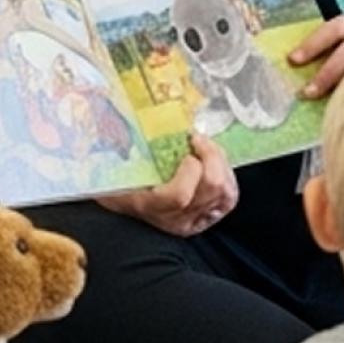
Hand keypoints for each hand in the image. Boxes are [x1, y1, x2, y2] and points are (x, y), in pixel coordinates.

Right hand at [97, 133, 238, 237]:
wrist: (125, 213)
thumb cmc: (118, 185)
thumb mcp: (113, 169)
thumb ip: (118, 149)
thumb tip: (115, 121)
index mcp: (148, 206)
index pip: (179, 196)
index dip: (190, 170)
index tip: (186, 145)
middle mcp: (175, 219)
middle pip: (210, 189)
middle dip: (212, 156)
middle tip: (198, 139)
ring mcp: (194, 221)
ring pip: (224, 192)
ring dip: (220, 162)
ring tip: (206, 147)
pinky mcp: (208, 218)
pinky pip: (230, 197)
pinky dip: (228, 175)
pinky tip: (216, 162)